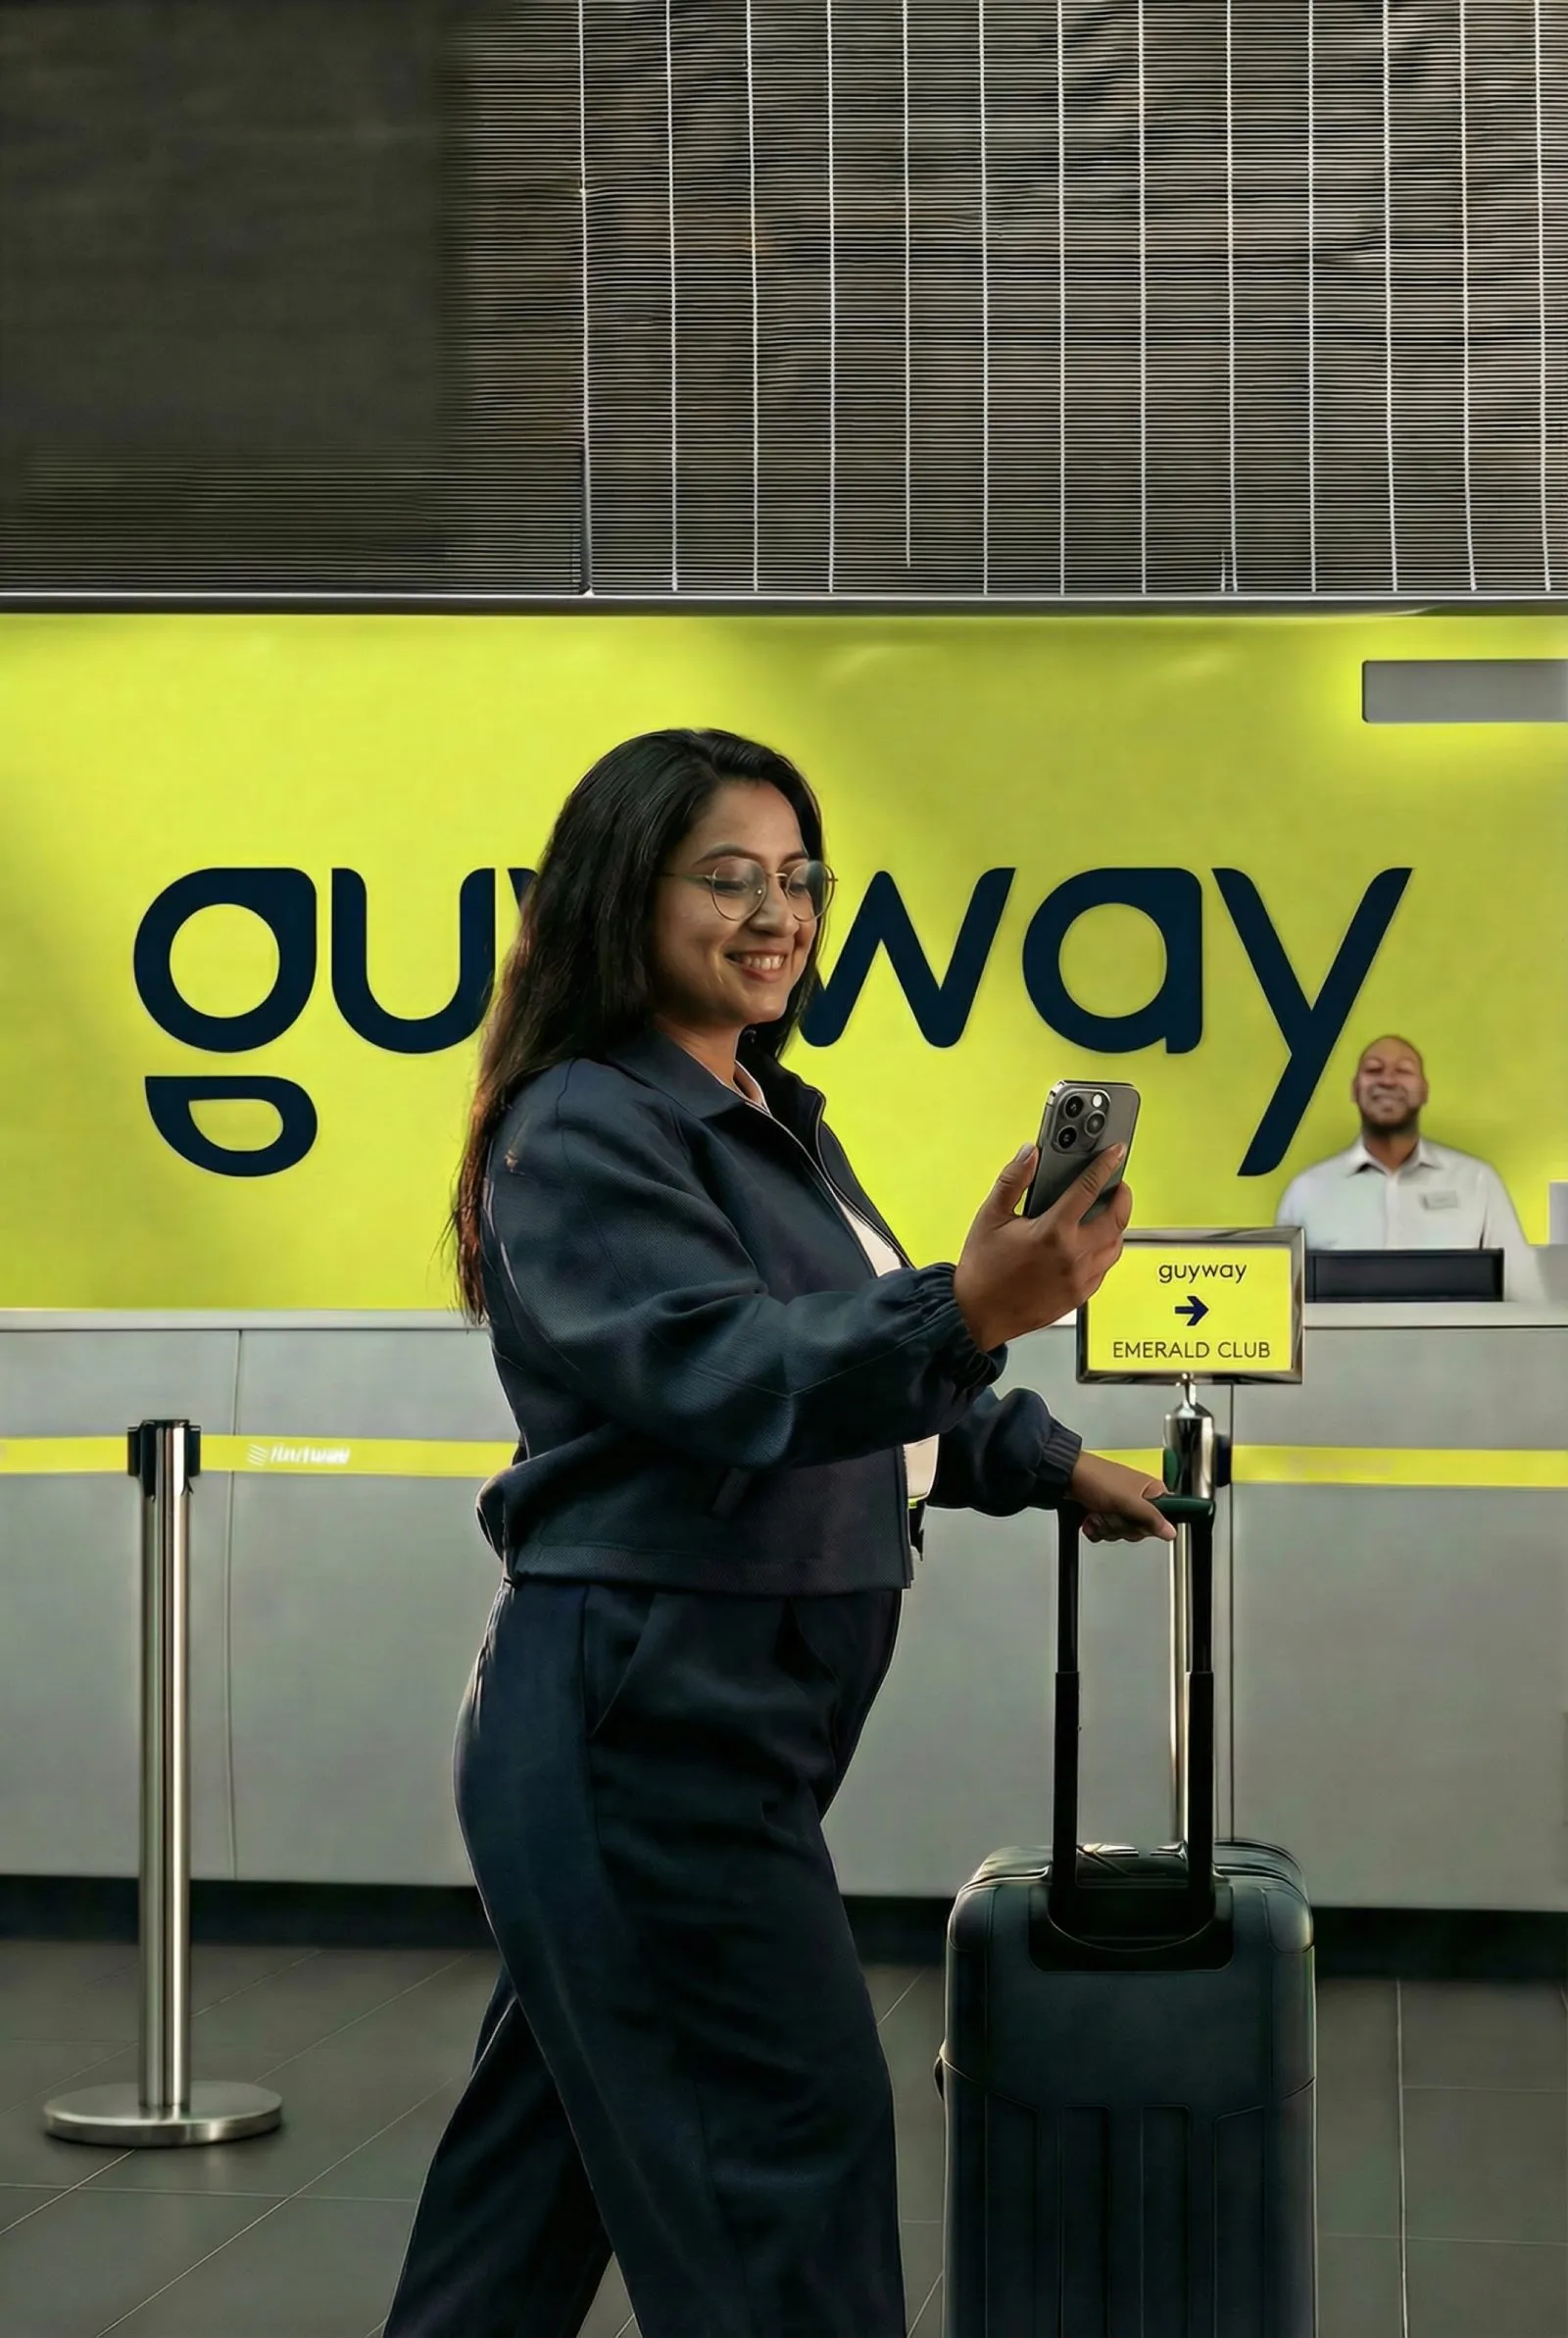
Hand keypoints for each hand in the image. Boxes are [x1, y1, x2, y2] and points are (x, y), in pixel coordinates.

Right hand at [952, 1142, 1131, 1353]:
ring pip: (1115, 1246)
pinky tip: (1092, 1245)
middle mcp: (1073, 1256)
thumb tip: (1028, 1154)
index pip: (1088, 1189)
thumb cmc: (983, 1270)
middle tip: (1118, 1186)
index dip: (1106, 1166)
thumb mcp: (990, 1217)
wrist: (978, 1315)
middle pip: (1116, 1220)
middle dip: (1122, 1198)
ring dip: (1116, 1227)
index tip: (1115, 1154)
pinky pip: (1104, 1269)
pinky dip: (1105, 1252)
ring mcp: (1079, 1279)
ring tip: (1107, 1214)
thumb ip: (1013, 1180)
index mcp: (1053, 1232)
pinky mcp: (1079, 1296)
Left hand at [1067, 1453, 1175, 1542]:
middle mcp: (1137, 1499)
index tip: (1137, 1518)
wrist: (1065, 1478)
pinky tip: (1090, 1518)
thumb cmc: (1095, 1478)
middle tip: (1113, 1511)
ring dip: (1106, 1527)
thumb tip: (1171, 1531)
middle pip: (1140, 1530)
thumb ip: (1152, 1518)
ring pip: (1122, 1533)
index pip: (1162, 1518)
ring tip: (1098, 1511)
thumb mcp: (1128, 1500)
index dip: (1148, 1524)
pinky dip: (1096, 1529)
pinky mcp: (1105, 1514)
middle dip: (1122, 1525)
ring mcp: (1120, 1507)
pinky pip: (1106, 1533)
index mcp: (1150, 1491)